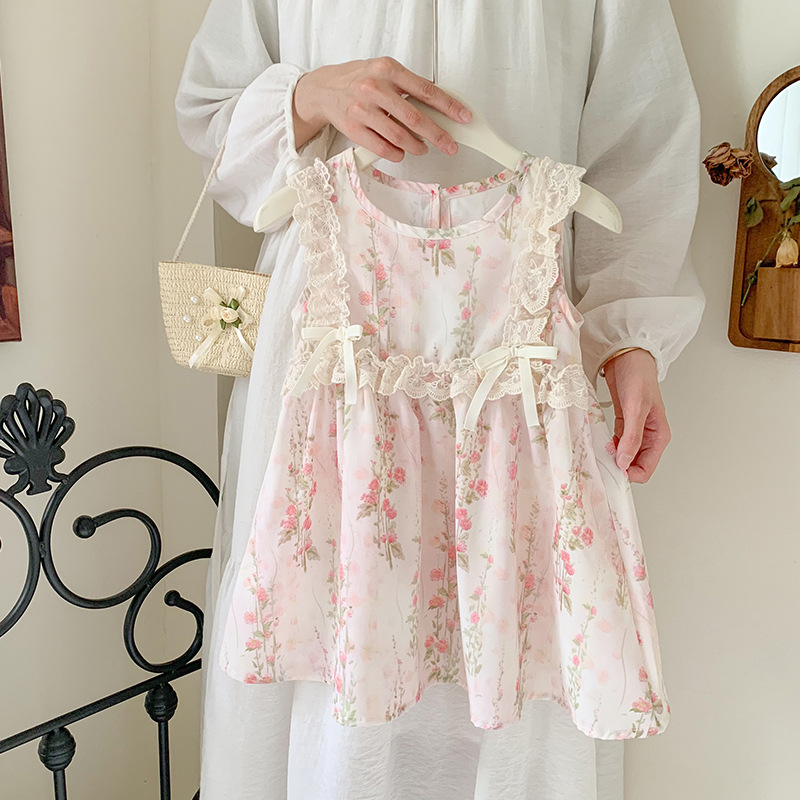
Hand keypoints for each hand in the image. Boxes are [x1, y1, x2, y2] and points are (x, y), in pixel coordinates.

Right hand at [292, 57, 472, 160]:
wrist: (325, 90)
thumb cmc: (359, 80)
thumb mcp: (384, 71)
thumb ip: (408, 86)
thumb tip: (439, 105)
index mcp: (388, 70)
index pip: (426, 91)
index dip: (448, 106)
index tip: (463, 117)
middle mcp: (375, 88)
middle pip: (415, 118)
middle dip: (437, 135)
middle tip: (450, 145)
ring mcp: (363, 110)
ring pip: (399, 137)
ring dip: (416, 147)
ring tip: (422, 148)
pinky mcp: (354, 129)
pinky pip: (383, 148)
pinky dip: (396, 154)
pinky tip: (400, 152)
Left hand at [603, 349, 669, 483]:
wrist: (627, 356)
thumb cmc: (637, 376)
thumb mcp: (635, 408)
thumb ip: (631, 437)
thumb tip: (625, 462)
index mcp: (659, 435)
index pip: (646, 468)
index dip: (630, 473)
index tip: (613, 468)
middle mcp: (649, 436)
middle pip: (635, 464)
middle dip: (620, 465)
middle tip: (605, 458)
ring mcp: (636, 431)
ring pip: (625, 455)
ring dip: (613, 455)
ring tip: (603, 448)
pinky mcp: (623, 424)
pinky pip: (617, 443)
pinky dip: (609, 445)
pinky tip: (603, 441)